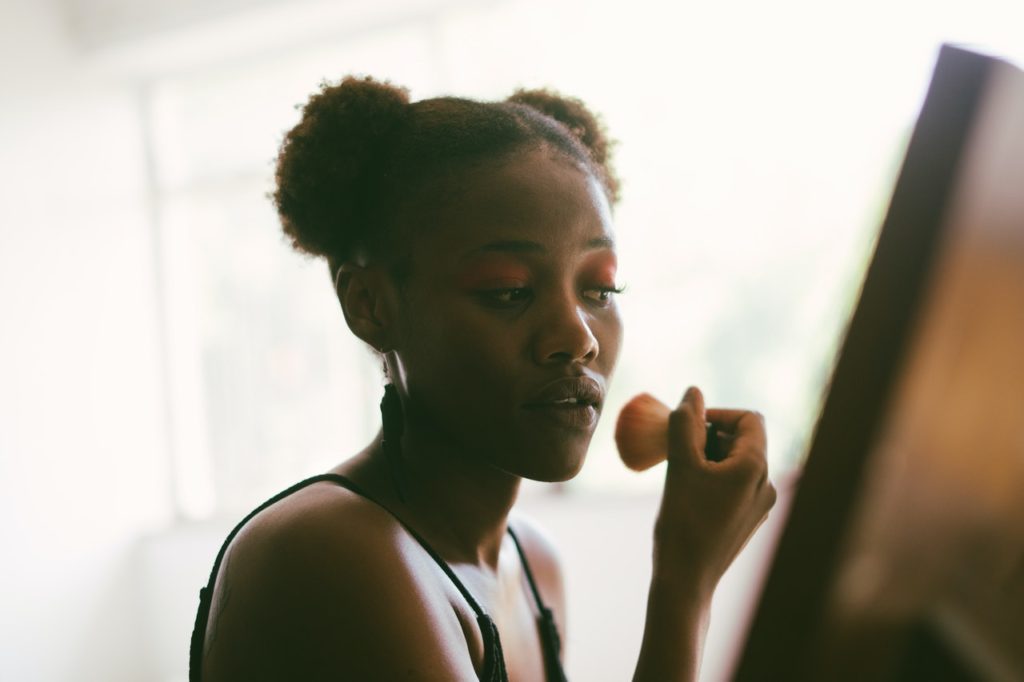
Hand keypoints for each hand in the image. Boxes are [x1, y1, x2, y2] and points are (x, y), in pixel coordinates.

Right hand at [652, 386, 775, 598]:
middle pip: (742, 439)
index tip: (687, 426)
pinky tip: (688, 493)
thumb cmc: (683, 522)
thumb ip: (685, 424)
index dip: (718, 414)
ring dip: (707, 456)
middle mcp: (766, 484)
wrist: (687, 581)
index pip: (748, 419)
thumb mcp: (680, 466)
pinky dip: (711, 477)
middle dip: (709, 436)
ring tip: (681, 473)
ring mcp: (759, 505)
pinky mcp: (746, 520)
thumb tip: (693, 391)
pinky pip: (733, 484)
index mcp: (756, 468)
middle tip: (679, 450)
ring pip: (736, 462)